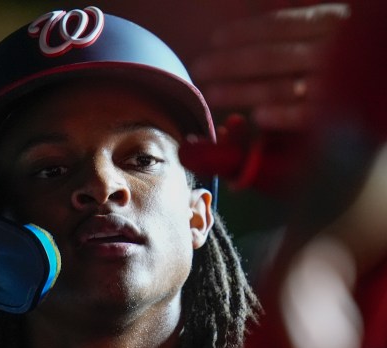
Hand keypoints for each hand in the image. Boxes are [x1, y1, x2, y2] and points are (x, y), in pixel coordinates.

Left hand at [192, 4, 349, 130]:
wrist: (384, 75)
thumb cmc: (353, 51)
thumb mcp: (334, 25)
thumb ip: (303, 19)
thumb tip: (266, 4)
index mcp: (329, 22)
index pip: (279, 26)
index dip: (244, 32)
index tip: (214, 39)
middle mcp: (331, 48)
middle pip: (271, 56)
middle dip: (230, 62)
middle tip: (199, 68)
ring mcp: (336, 80)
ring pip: (282, 85)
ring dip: (243, 90)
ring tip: (212, 94)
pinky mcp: (341, 112)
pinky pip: (309, 114)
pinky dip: (284, 115)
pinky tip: (256, 117)